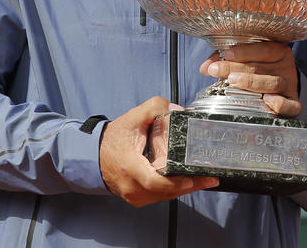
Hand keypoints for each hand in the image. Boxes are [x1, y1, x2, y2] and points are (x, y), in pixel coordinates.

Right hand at [99, 96, 218, 206]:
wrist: (95, 155)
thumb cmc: (114, 138)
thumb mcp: (134, 117)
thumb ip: (156, 108)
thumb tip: (180, 111)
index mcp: (129, 167)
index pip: (154, 181)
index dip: (174, 183)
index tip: (191, 179)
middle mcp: (131, 186)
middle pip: (165, 192)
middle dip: (190, 186)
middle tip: (210, 179)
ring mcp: (134, 195)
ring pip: (164, 197)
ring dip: (185, 189)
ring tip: (206, 180)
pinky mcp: (138, 198)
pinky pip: (160, 197)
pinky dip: (174, 190)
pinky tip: (189, 182)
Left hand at [202, 42, 300, 116]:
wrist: (283, 90)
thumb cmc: (261, 72)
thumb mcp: (248, 60)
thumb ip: (227, 60)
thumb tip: (205, 67)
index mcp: (279, 52)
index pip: (263, 49)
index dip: (244, 51)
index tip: (225, 54)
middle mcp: (286, 68)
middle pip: (261, 67)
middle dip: (236, 68)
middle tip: (217, 70)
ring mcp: (290, 87)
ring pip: (273, 83)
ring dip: (252, 82)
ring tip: (233, 81)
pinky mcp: (294, 104)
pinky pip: (290, 106)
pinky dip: (280, 104)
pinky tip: (267, 101)